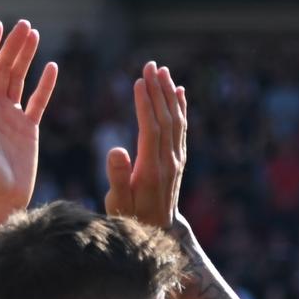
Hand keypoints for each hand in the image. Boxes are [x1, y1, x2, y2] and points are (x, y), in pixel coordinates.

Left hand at [0, 19, 56, 219]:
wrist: (2, 199)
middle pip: (3, 69)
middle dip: (12, 46)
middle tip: (23, 24)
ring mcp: (12, 117)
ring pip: (20, 79)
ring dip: (26, 57)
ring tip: (34, 34)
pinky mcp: (28, 129)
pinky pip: (38, 101)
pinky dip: (45, 85)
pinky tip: (51, 67)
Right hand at [105, 61, 187, 231]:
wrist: (157, 232)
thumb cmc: (130, 218)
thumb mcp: (117, 202)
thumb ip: (117, 177)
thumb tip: (116, 151)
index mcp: (152, 169)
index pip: (151, 129)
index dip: (145, 105)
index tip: (140, 81)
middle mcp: (169, 161)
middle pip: (166, 119)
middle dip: (158, 90)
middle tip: (150, 65)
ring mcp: (176, 159)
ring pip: (176, 120)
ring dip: (169, 94)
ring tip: (162, 71)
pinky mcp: (178, 159)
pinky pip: (182, 128)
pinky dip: (181, 107)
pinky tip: (179, 91)